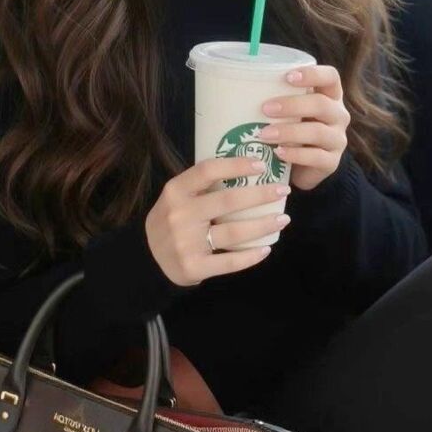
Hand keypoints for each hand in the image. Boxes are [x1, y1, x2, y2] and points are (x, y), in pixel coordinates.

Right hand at [145, 156, 291, 285]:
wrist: (148, 258)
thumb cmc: (172, 220)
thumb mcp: (177, 197)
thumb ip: (202, 185)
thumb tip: (247, 168)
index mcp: (175, 191)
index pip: (208, 170)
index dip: (236, 165)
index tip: (261, 164)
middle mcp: (179, 214)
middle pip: (228, 201)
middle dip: (261, 195)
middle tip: (283, 191)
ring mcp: (185, 242)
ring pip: (233, 232)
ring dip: (263, 225)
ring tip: (282, 219)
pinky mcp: (193, 267)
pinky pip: (229, 261)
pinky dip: (250, 256)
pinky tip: (265, 249)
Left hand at [258, 64, 349, 191]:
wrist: (301, 167)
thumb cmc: (290, 129)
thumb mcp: (286, 111)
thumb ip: (274, 97)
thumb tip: (232, 84)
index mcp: (329, 95)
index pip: (330, 77)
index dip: (313, 74)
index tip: (287, 76)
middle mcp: (338, 115)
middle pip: (322, 104)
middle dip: (292, 105)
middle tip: (265, 108)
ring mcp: (337, 140)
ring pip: (318, 132)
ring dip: (289, 131)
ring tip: (264, 134)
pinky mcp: (332, 162)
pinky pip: (316, 157)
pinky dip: (295, 154)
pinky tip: (278, 153)